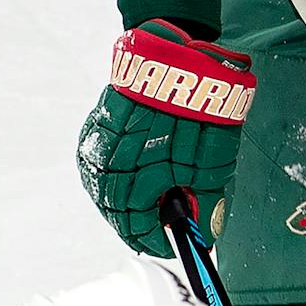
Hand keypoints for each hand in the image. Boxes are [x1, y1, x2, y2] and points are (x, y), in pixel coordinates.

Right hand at [78, 22, 256, 254]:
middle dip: (146, 222)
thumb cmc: (195, 114)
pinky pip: (104, 166)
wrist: (173, 60)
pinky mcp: (94, 131)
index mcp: (129, 187)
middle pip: (120, 215)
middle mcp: (103, 174)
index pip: (138, 232)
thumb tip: (208, 234)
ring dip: (132, 200)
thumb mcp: (212, 166)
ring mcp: (94, 151)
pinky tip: (142, 173)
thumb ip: (206, 203)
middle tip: (169, 225)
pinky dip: (123, 176)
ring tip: (158, 200)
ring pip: (109, 192)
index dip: (160, 242)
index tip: (177, 245)